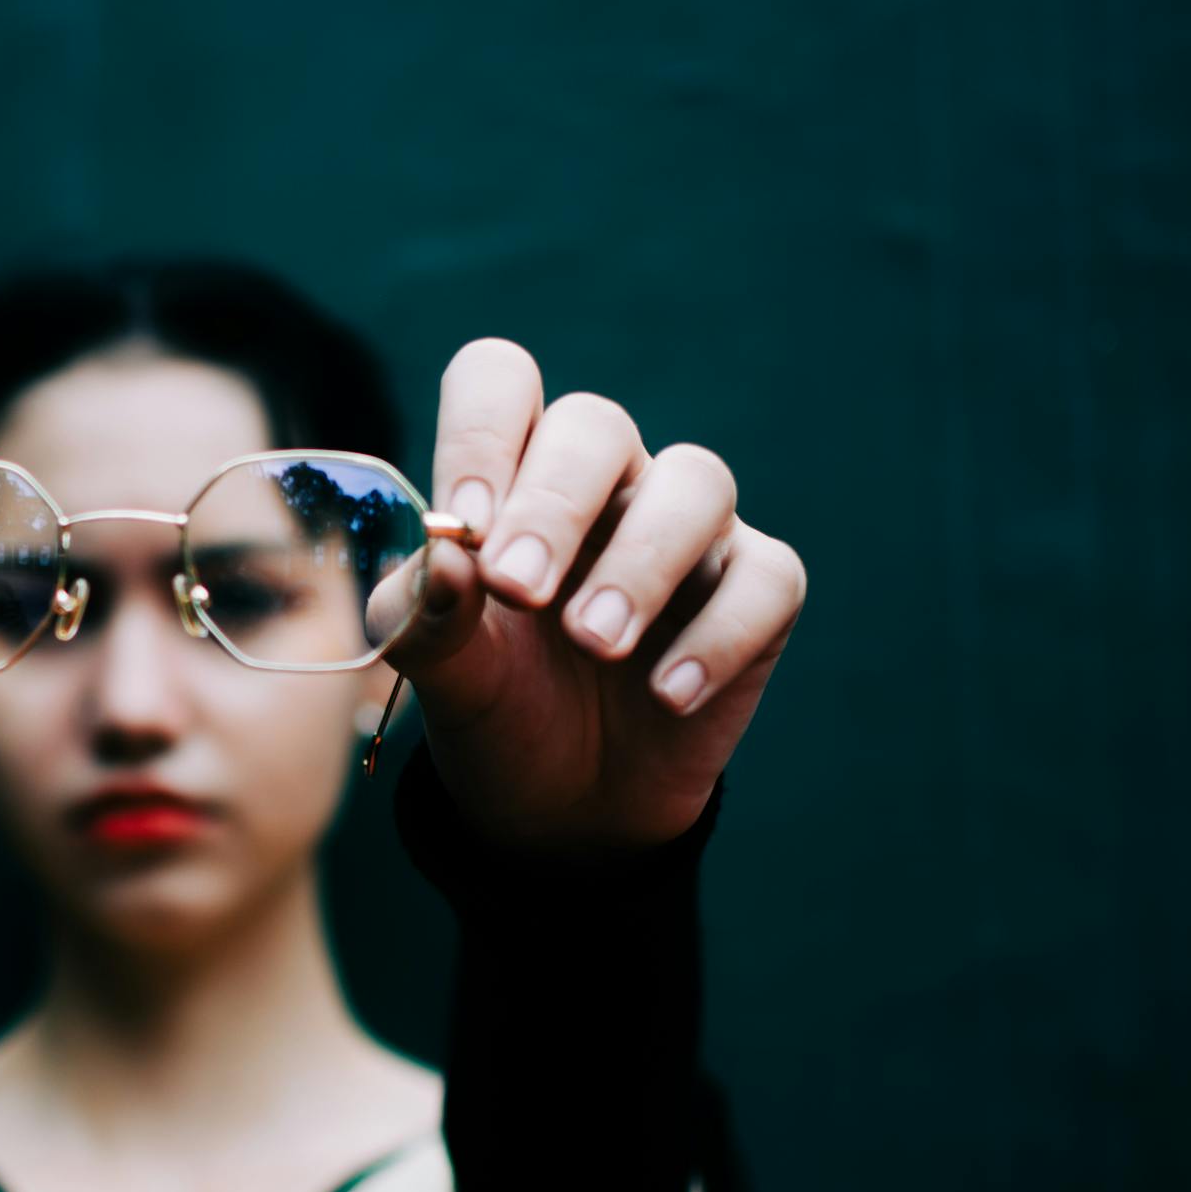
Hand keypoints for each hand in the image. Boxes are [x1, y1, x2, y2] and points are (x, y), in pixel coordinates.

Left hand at [381, 339, 806, 854]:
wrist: (561, 808)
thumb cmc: (497, 705)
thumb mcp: (443, 673)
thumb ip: (424, 616)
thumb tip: (446, 561)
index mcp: (513, 474)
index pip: (499, 383)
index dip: (481, 434)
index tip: (464, 527)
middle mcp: (605, 483)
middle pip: (596, 426)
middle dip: (553, 505)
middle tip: (520, 591)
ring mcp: (689, 532)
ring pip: (697, 482)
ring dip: (641, 563)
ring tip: (596, 645)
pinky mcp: (756, 594)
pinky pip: (766, 577)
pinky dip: (719, 636)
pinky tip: (666, 695)